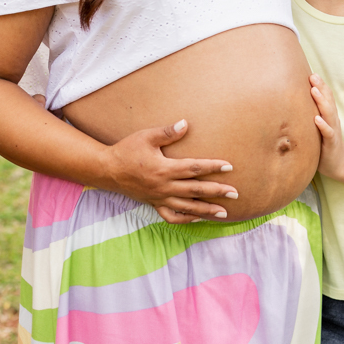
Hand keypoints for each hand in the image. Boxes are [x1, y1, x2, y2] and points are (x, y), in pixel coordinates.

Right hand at [103, 119, 237, 222]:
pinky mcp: (154, 204)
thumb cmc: (128, 150)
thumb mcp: (146, 136)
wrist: (107, 170)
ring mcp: (159, 198)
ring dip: (206, 210)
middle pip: (196, 190)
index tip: (229, 167)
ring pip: (187, 207)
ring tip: (224, 213)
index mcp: (164, 169)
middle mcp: (164, 186)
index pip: (194, 168)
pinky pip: (171, 216)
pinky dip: (185, 219)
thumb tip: (185, 124)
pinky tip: (197, 218)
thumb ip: (167, 132)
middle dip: (217, 192)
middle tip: (235, 194)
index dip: (213, 167)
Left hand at [310, 74, 343, 179]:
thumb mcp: (318, 126)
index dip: (320, 85)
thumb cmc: (323, 143)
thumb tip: (293, 101)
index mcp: (328, 115)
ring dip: (321, 101)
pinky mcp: (331, 143)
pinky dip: (323, 125)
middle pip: (328, 101)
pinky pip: (328, 133)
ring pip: (328, 113)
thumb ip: (311, 113)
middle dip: (320, 87)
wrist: (338, 163)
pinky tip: (316, 119)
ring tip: (314, 91)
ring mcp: (332, 130)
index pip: (326, 97)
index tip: (312, 73)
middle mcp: (332, 120)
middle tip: (312, 76)